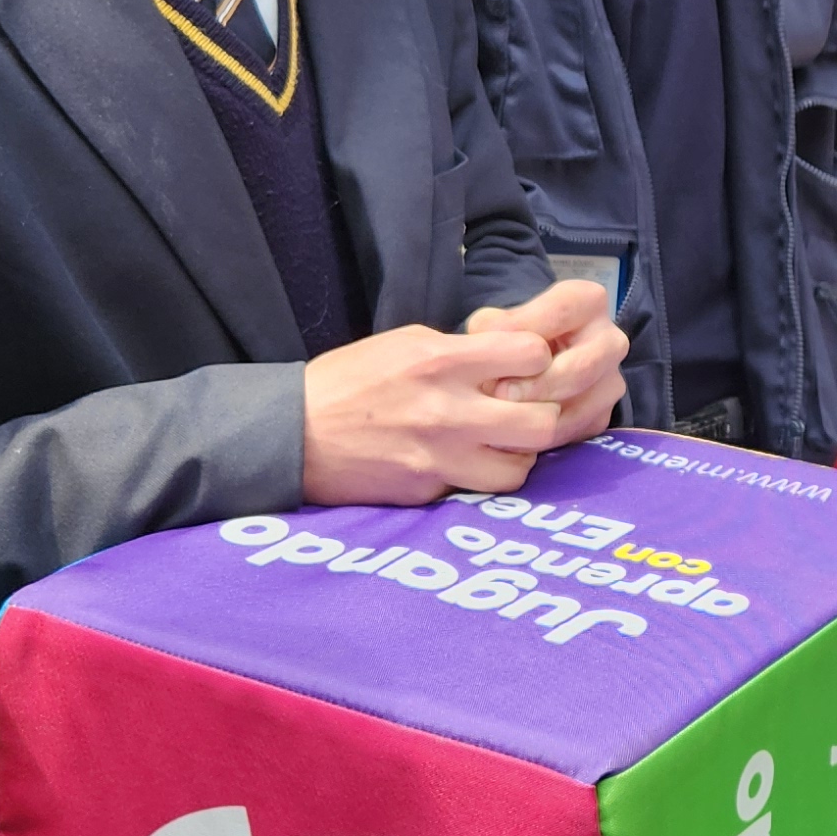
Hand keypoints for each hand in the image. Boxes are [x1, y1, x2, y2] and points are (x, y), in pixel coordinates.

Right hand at [301, 321, 575, 505]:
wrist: (294, 433)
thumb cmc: (349, 380)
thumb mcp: (404, 344)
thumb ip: (459, 351)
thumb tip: (506, 360)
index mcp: (442, 361)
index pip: (531, 354)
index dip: (537, 359)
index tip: (526, 365)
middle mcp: (448, 411)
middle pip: (541, 423)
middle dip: (542, 415)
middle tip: (525, 412)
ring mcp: (439, 457)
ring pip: (520, 469)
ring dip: (516, 456)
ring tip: (499, 444)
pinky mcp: (425, 491)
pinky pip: (476, 490)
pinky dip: (477, 478)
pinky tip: (463, 463)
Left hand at [463, 278, 629, 437]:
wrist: (530, 364)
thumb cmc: (512, 336)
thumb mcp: (497, 320)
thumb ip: (490, 328)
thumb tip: (487, 343)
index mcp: (588, 301)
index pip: (560, 313)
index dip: (523, 333)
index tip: (492, 352)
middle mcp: (610, 340)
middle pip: (580, 368)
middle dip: (536, 385)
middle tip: (499, 394)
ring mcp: (612, 381)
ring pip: (581, 407)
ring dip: (537, 417)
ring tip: (501, 416)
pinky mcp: (603, 416)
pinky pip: (575, 433)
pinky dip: (541, 439)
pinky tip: (513, 436)